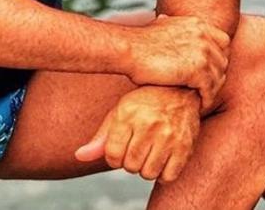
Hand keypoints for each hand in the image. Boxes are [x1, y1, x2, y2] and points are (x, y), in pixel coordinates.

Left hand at [74, 85, 200, 182]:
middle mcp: (148, 125)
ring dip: (147, 167)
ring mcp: (169, 136)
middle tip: (139, 145)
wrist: (181, 88)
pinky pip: (168, 176)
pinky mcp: (185, 146)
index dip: (115, 156)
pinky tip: (164, 155)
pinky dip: (164, 172)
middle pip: (130, 166)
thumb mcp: (120, 111)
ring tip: (151, 150)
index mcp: (128, 115)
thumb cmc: (146, 101)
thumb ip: (101, 137)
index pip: (113, 155)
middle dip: (132, 160)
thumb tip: (79, 156)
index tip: (123, 146)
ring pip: (148, 173)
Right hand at [126, 14, 230, 109]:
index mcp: (197, 23)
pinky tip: (199, 106)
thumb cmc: (140, 41)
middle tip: (206, 90)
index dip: (218, 58)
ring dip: (211, 90)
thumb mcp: (160, 25)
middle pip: (223, 60)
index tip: (209, 71)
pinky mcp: (197, 69)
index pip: (223, 41)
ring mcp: (202, 51)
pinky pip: (209, 89)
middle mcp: (203, 34)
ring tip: (202, 100)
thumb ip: (171, 25)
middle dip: (216, 76)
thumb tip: (165, 20)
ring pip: (218, 77)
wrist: (129, 49)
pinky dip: (206, 99)